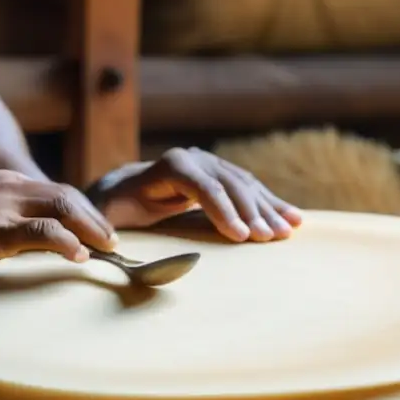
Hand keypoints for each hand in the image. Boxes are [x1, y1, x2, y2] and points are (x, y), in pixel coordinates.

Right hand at [0, 170, 117, 281]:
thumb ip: (6, 221)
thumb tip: (36, 244)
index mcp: (4, 182)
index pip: (57, 191)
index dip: (85, 211)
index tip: (102, 232)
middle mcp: (6, 187)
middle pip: (67, 197)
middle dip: (96, 219)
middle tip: (114, 241)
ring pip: (60, 209)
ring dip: (90, 228)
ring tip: (107, 248)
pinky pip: (39, 233)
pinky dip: (65, 242)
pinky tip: (79, 256)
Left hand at [92, 147, 301, 241]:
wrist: (122, 189)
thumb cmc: (114, 208)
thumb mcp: (106, 215)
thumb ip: (107, 225)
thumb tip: (108, 241)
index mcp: (169, 166)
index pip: (202, 186)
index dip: (222, 210)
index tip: (240, 237)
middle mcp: (194, 159)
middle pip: (230, 185)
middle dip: (252, 213)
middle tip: (269, 239)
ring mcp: (212, 164)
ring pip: (246, 186)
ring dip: (269, 210)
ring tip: (286, 233)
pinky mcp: (223, 175)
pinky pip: (252, 189)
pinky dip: (273, 204)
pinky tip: (293, 219)